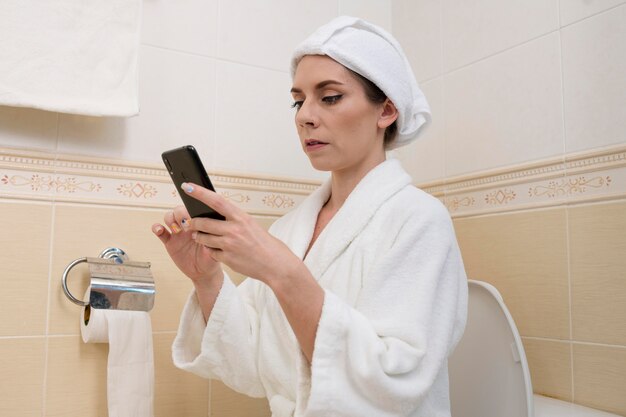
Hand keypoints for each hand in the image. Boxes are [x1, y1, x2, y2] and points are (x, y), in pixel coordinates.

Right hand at [152, 205, 222, 283]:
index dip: (191, 210)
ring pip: (169, 217)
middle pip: (179, 210)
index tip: (194, 218)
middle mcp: (188, 225)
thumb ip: (211, 241)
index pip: (194, 209)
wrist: (203, 271)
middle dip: (180, 214)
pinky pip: (160, 232)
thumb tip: (208, 232)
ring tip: (176, 229)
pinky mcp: (170, 242)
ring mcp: (178, 233)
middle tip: (185, 225)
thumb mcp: (215, 249)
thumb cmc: (211, 257)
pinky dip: (157, 228)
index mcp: (200, 224)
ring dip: (170, 219)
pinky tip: (159, 230)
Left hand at [179, 182, 299, 284]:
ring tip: (200, 236)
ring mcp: (230, 245)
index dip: (200, 193)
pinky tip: (218, 250)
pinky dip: (211, 251)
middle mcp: (234, 229)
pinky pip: (211, 252)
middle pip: (204, 222)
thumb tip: (214, 214)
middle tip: (190, 223)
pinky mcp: (227, 258)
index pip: (216, 201)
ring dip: (199, 237)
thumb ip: (233, 219)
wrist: (275, 264)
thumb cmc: (264, 243)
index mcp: (241, 217)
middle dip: (193, 223)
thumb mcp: (250, 224)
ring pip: (203, 238)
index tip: (188, 186)